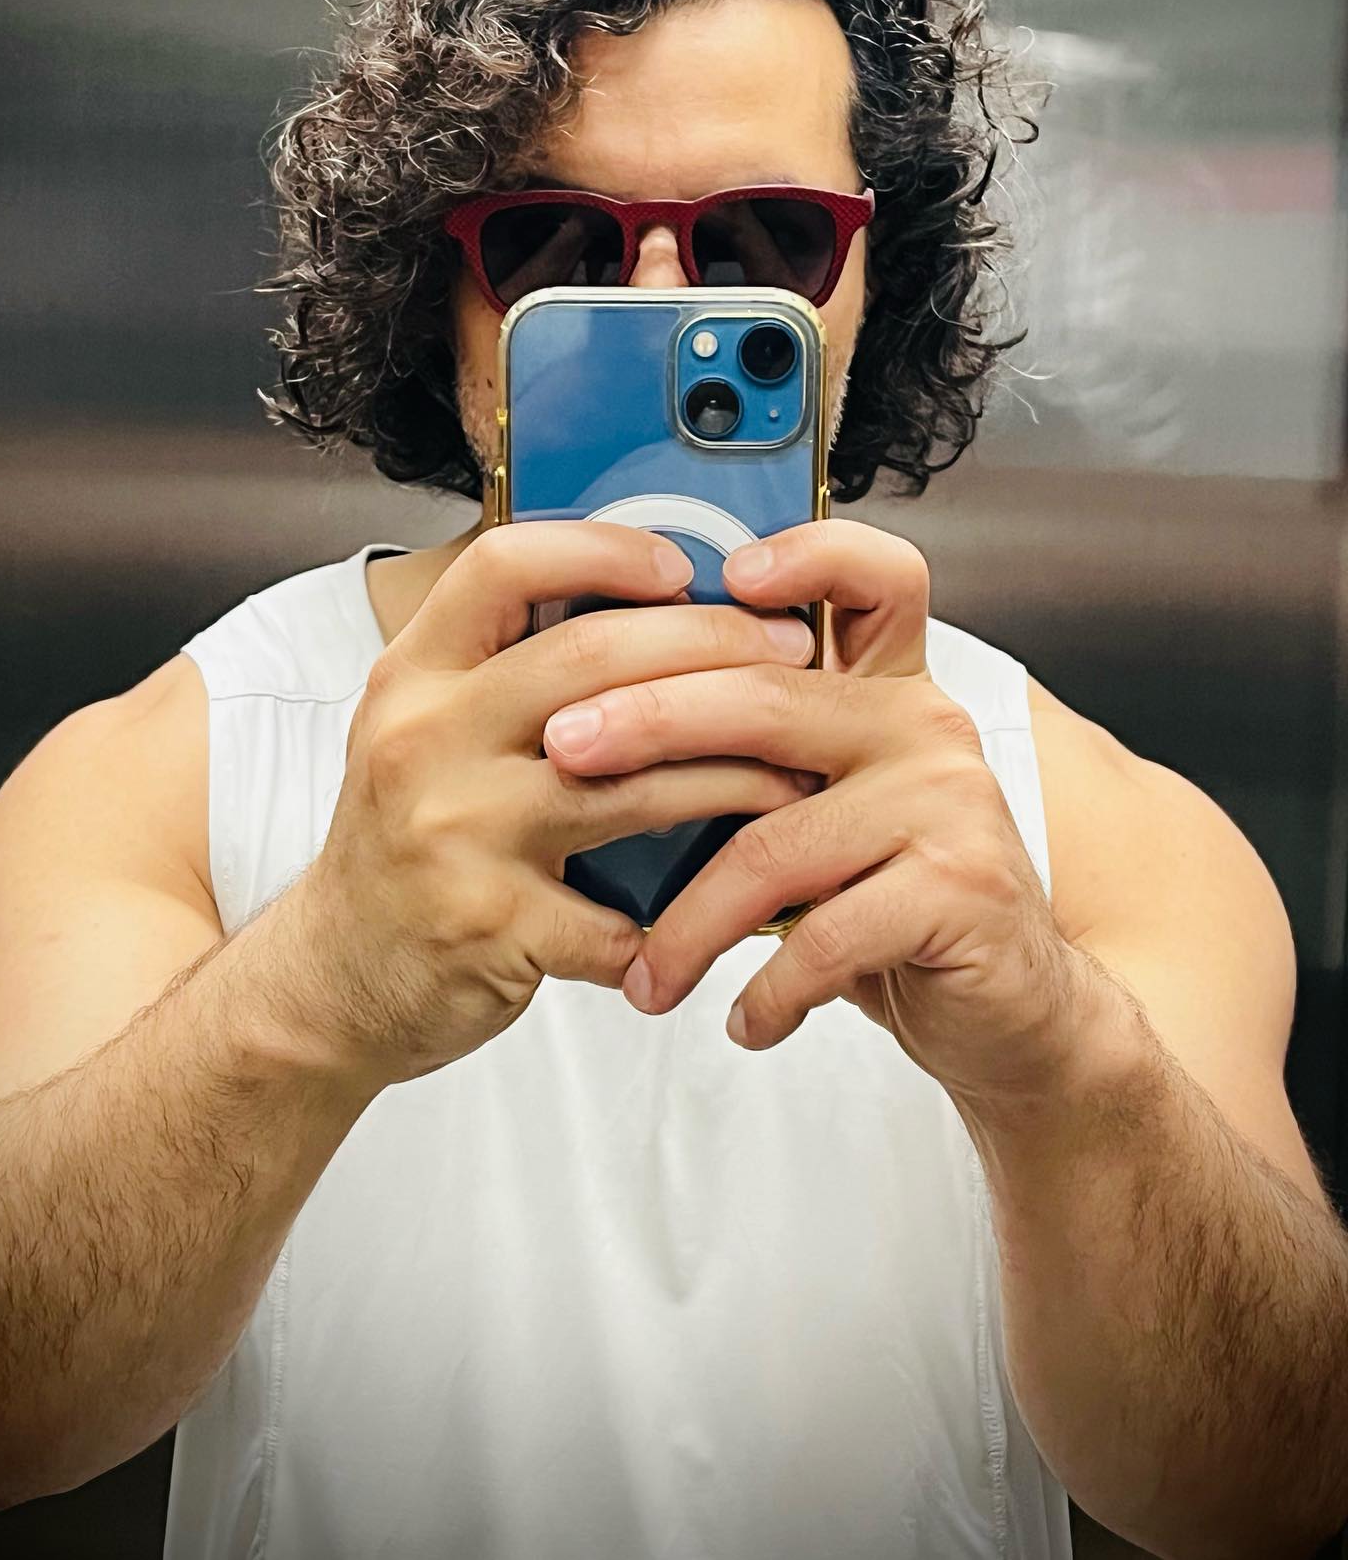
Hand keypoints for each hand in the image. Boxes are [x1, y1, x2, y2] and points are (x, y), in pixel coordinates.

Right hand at [279, 521, 818, 1093]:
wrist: (336, 976)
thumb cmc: (406, 841)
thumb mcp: (425, 729)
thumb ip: (505, 669)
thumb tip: (648, 604)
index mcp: (414, 675)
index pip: (505, 566)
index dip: (605, 550)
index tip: (684, 567)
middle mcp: (424, 740)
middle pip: (593, 660)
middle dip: (718, 649)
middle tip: (794, 657)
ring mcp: (455, 834)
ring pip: (632, 783)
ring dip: (737, 778)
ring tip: (797, 772)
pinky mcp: (491, 926)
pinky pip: (621, 916)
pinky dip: (683, 916)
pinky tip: (725, 905)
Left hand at [542, 519, 1083, 1107]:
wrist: (1009, 1008)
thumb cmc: (889, 904)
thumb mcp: (823, 814)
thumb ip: (755, 764)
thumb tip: (591, 729)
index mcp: (887, 690)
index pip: (872, 580)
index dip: (808, 554)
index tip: (724, 571)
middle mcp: (923, 726)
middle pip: (769, 697)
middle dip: (649, 720)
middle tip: (564, 751)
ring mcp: (948, 803)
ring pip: (776, 841)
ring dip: (691, 923)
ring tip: (648, 975)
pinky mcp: (961, 889)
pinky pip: (826, 935)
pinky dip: (768, 990)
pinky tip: (742, 1019)